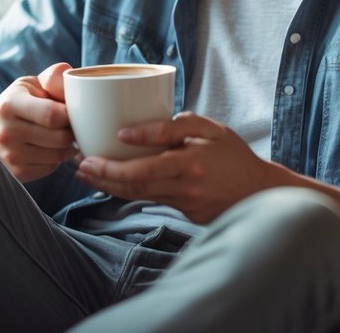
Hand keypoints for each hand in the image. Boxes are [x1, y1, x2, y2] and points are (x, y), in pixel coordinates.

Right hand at [0, 63, 75, 181]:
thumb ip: (52, 78)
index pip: (52, 115)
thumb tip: (69, 73)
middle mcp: (7, 132)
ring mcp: (10, 156)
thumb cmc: (15, 102)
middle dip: (72, 132)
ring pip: (57, 156)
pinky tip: (50, 148)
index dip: (71, 115)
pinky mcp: (15, 173)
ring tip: (62, 136)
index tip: (73, 111)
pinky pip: (49, 169)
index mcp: (11, 105)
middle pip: (59, 138)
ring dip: (67, 147)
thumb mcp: (30, 84)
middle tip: (72, 125)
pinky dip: (56, 160)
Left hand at [74, 111, 281, 223]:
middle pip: (135, 185)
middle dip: (103, 176)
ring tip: (86, 172)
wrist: (261, 193)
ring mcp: (184, 204)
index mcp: (191, 164)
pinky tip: (113, 180)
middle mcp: (185, 187)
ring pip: (139, 195)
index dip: (118, 163)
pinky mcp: (184, 213)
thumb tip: (133, 132)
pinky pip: (151, 200)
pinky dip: (129, 190)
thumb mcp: (212, 129)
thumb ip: (176, 126)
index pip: (146, 167)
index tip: (94, 152)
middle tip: (79, 163)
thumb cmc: (235, 155)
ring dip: (109, 185)